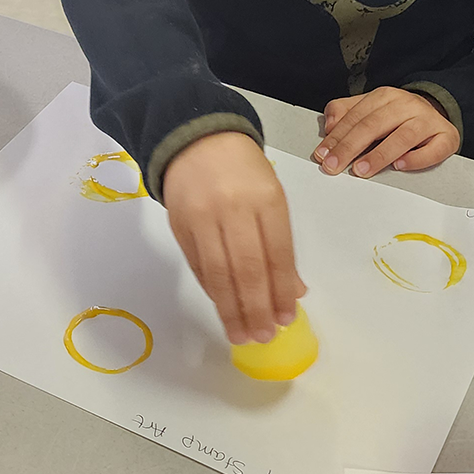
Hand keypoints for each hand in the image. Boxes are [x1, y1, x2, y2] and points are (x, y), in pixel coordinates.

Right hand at [162, 132, 305, 345]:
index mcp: (266, 199)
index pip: (277, 254)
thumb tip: (293, 291)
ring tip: (241, 335)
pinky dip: (212, 291)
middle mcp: (234, 208)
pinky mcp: (180, 225)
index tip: (287, 319)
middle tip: (264, 336)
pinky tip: (223, 307)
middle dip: (257, 308)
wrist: (196, 138)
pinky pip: (198, 266)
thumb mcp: (271, 197)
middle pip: (247, 268)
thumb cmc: (244, 171)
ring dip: (231, 309)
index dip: (281, 291)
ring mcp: (203, 217)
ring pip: (218, 273)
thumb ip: (280, 244)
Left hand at [314, 88, 459, 177]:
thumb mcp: (370, 108)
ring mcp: (428, 120)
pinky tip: (400, 166)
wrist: (436, 114)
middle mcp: (407, 105)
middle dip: (350, 147)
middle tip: (334, 165)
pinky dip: (416, 159)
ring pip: (403, 136)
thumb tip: (329, 125)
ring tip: (361, 170)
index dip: (338, 137)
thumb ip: (346, 112)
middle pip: (374, 125)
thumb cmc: (398, 117)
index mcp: (385, 96)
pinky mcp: (447, 137)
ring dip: (379, 154)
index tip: (323, 154)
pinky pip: (433, 149)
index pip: (356, 116)